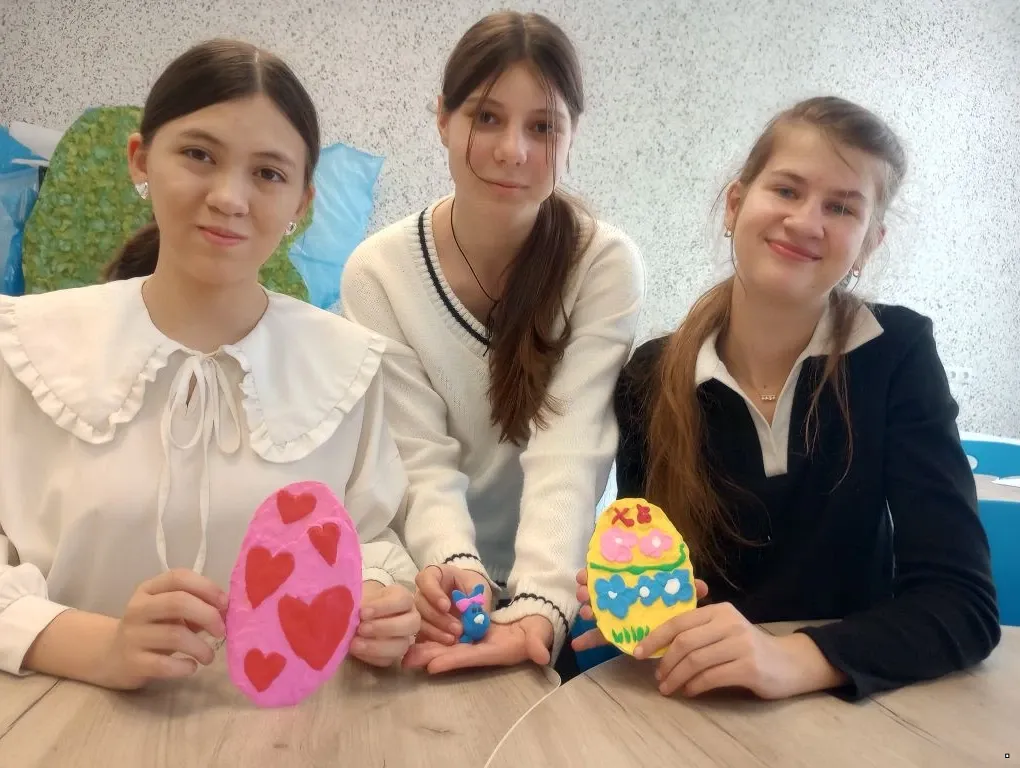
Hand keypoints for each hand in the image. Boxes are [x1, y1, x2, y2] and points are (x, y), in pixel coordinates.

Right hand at [97, 569, 227, 689]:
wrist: (110, 656)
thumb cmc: (152, 629)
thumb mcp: (169, 612)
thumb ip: (195, 607)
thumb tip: (226, 611)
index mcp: (150, 589)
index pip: (179, 577)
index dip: (207, 587)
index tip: (225, 604)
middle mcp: (138, 608)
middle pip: (178, 602)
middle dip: (208, 615)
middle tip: (221, 631)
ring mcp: (133, 635)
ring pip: (174, 634)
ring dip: (200, 647)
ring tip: (209, 656)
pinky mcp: (132, 662)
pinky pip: (163, 664)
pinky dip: (184, 667)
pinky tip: (191, 667)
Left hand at [350, 581, 420, 666]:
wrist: (351, 616)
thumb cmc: (359, 602)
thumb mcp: (358, 596)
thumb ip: (357, 601)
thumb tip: (348, 608)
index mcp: (402, 598)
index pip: (403, 600)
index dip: (385, 606)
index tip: (363, 612)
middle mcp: (409, 617)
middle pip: (412, 624)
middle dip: (386, 627)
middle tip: (361, 628)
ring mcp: (403, 638)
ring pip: (402, 646)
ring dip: (378, 646)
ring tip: (354, 644)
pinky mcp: (392, 655)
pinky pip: (387, 660)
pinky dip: (371, 657)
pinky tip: (356, 651)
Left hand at [402, 614, 552, 673]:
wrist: (532, 629)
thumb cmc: (535, 632)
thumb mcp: (538, 636)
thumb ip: (538, 643)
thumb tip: (542, 655)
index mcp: (496, 652)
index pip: (471, 657)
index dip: (452, 661)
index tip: (432, 666)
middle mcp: (481, 651)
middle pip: (452, 655)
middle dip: (430, 658)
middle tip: (407, 662)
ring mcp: (474, 645)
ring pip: (446, 648)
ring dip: (426, 651)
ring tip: (403, 654)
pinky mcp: (470, 637)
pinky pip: (448, 641)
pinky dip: (432, 641)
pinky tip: (414, 640)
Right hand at [414, 564, 492, 644]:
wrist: (471, 594)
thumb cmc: (471, 585)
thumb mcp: (477, 587)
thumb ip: (476, 600)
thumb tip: (476, 621)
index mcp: (435, 575)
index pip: (425, 579)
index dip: (433, 593)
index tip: (447, 606)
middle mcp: (423, 590)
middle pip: (421, 603)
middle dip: (438, 617)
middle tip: (458, 628)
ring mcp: (421, 607)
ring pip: (419, 619)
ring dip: (436, 631)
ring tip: (455, 638)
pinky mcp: (423, 623)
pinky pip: (422, 632)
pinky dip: (434, 638)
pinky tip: (448, 642)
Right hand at [571, 567, 708, 651]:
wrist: (677, 633)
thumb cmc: (674, 608)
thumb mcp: (681, 599)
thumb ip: (689, 592)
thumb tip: (702, 587)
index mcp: (634, 586)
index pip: (613, 575)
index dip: (598, 573)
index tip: (587, 573)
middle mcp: (621, 598)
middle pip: (600, 591)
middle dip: (588, 590)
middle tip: (583, 592)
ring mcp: (616, 616)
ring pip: (597, 611)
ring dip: (588, 610)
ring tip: (586, 613)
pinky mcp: (615, 635)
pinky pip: (600, 637)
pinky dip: (588, 640)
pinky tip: (577, 645)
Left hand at [636, 602, 846, 698]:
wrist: (789, 663)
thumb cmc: (748, 646)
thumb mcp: (725, 628)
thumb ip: (698, 629)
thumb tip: (657, 641)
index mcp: (719, 610)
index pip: (678, 621)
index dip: (654, 637)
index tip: (637, 652)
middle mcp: (729, 623)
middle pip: (684, 642)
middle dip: (664, 661)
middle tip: (657, 676)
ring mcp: (740, 645)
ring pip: (695, 661)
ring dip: (676, 677)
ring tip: (668, 688)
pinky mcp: (749, 667)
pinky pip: (711, 677)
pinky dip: (694, 686)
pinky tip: (689, 692)